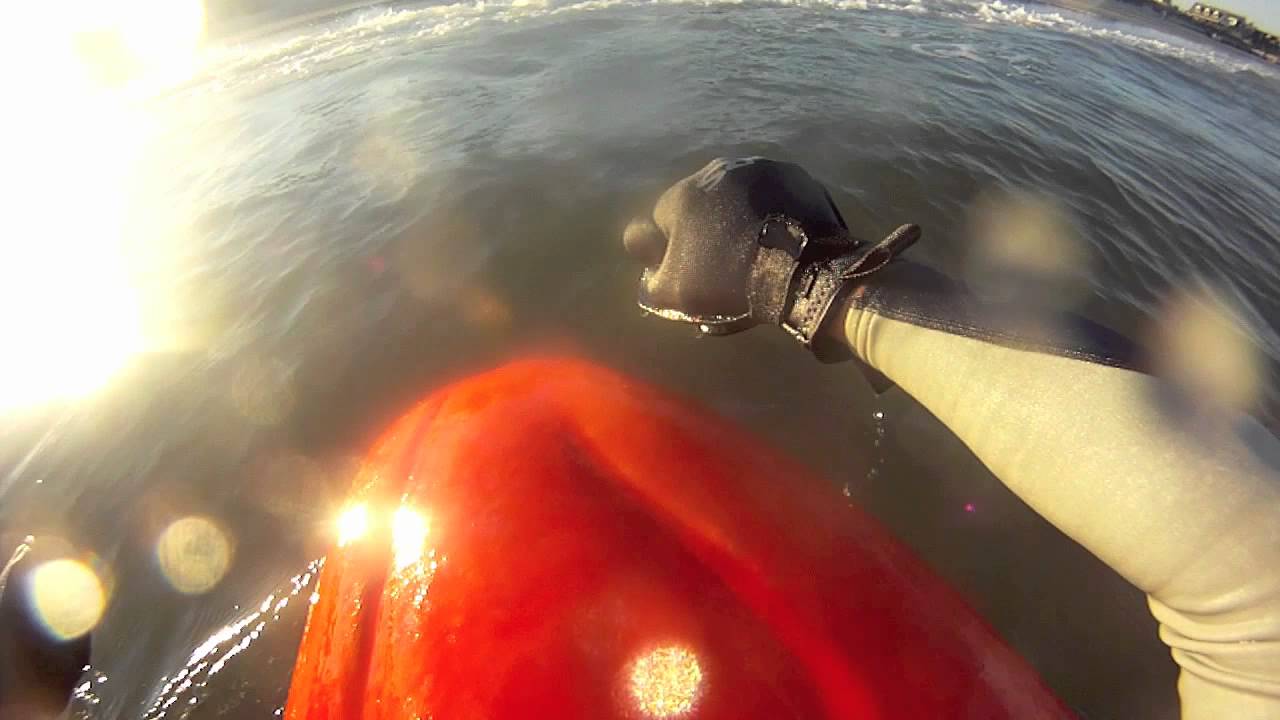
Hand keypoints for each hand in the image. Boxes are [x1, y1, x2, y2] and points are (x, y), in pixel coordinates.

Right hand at [623, 157, 917, 357]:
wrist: (805, 274)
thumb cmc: (731, 283)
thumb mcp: (675, 295)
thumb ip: (651, 278)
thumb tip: (652, 268)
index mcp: (684, 193)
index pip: (663, 219)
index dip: (673, 247)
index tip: (692, 268)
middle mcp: (718, 170)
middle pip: (701, 203)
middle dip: (707, 229)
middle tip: (725, 261)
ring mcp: (761, 168)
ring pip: (737, 195)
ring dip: (739, 217)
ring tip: (755, 249)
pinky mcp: (795, 175)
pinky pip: (772, 194)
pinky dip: (772, 212)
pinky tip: (780, 238)